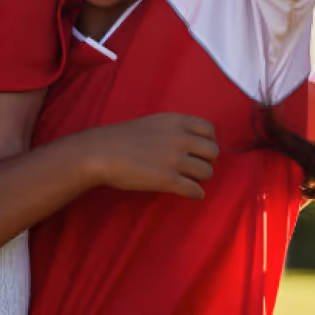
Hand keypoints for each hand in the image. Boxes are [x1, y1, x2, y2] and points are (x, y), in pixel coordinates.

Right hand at [85, 113, 218, 199]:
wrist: (102, 152)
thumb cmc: (122, 137)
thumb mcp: (152, 123)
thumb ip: (174, 129)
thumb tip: (192, 142)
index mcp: (176, 121)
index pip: (210, 130)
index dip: (207, 141)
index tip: (199, 150)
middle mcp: (180, 138)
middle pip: (213, 152)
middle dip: (206, 161)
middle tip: (195, 167)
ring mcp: (176, 160)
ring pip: (207, 173)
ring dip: (200, 178)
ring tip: (189, 179)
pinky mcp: (169, 180)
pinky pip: (196, 191)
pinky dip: (196, 194)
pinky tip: (189, 193)